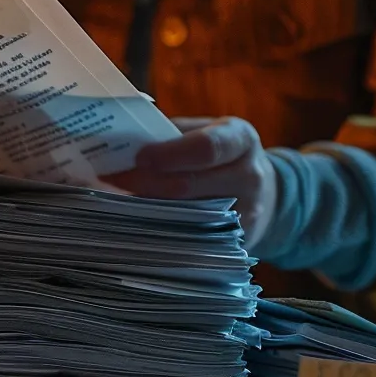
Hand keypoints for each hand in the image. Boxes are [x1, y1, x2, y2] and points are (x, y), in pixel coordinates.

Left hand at [100, 117, 277, 246]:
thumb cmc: (218, 156)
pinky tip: (138, 226)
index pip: (206, 148)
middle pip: (189, 186)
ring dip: (146, 211)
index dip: (169, 154)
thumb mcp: (206, 132)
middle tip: (110, 181)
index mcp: (240, 139)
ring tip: (115, 202)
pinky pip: (190, 241)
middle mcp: (250, 176)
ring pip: (185, 218)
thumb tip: (120, 141)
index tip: (138, 158)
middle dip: (144, 184)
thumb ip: (170, 135)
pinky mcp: (235, 244)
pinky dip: (160, 233)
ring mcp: (246, 215)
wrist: (264, 194)